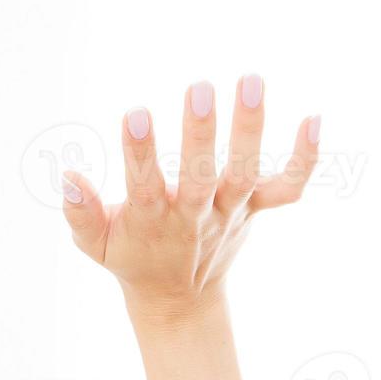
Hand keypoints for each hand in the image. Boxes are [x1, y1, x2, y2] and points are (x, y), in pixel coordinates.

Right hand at [61, 75, 317, 322]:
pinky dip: (305, 158)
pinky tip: (313, 118)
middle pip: (201, 176)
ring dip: (250, 129)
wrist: (179, 299)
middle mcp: (194, 215)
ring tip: (251, 80)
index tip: (135, 114)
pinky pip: (288, 187)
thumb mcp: (93, 243)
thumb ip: (80, 212)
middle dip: (200, 134)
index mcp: (150, 220)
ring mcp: (229, 211)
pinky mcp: (256, 208)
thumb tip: (67, 176)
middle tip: (200, 88)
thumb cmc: (129, 257)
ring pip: (245, 174)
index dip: (139, 152)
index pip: (144, 185)